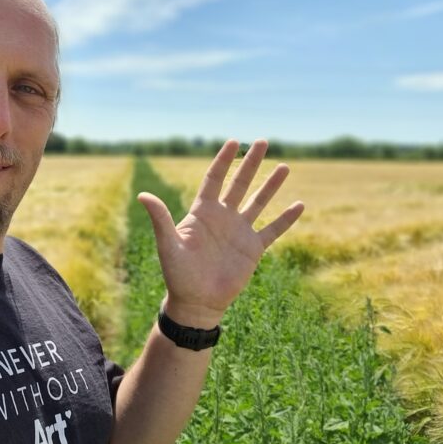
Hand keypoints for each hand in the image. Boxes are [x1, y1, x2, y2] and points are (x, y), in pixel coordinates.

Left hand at [138, 139, 304, 329]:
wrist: (196, 302)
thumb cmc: (178, 274)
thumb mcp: (168, 244)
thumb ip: (160, 219)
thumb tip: (142, 195)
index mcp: (203, 212)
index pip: (215, 179)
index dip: (224, 160)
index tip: (233, 141)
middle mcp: (223, 217)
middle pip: (240, 183)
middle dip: (251, 162)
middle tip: (263, 141)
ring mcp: (240, 231)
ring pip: (259, 202)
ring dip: (271, 185)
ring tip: (285, 166)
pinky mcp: (253, 249)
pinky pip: (273, 230)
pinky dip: (286, 219)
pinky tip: (299, 205)